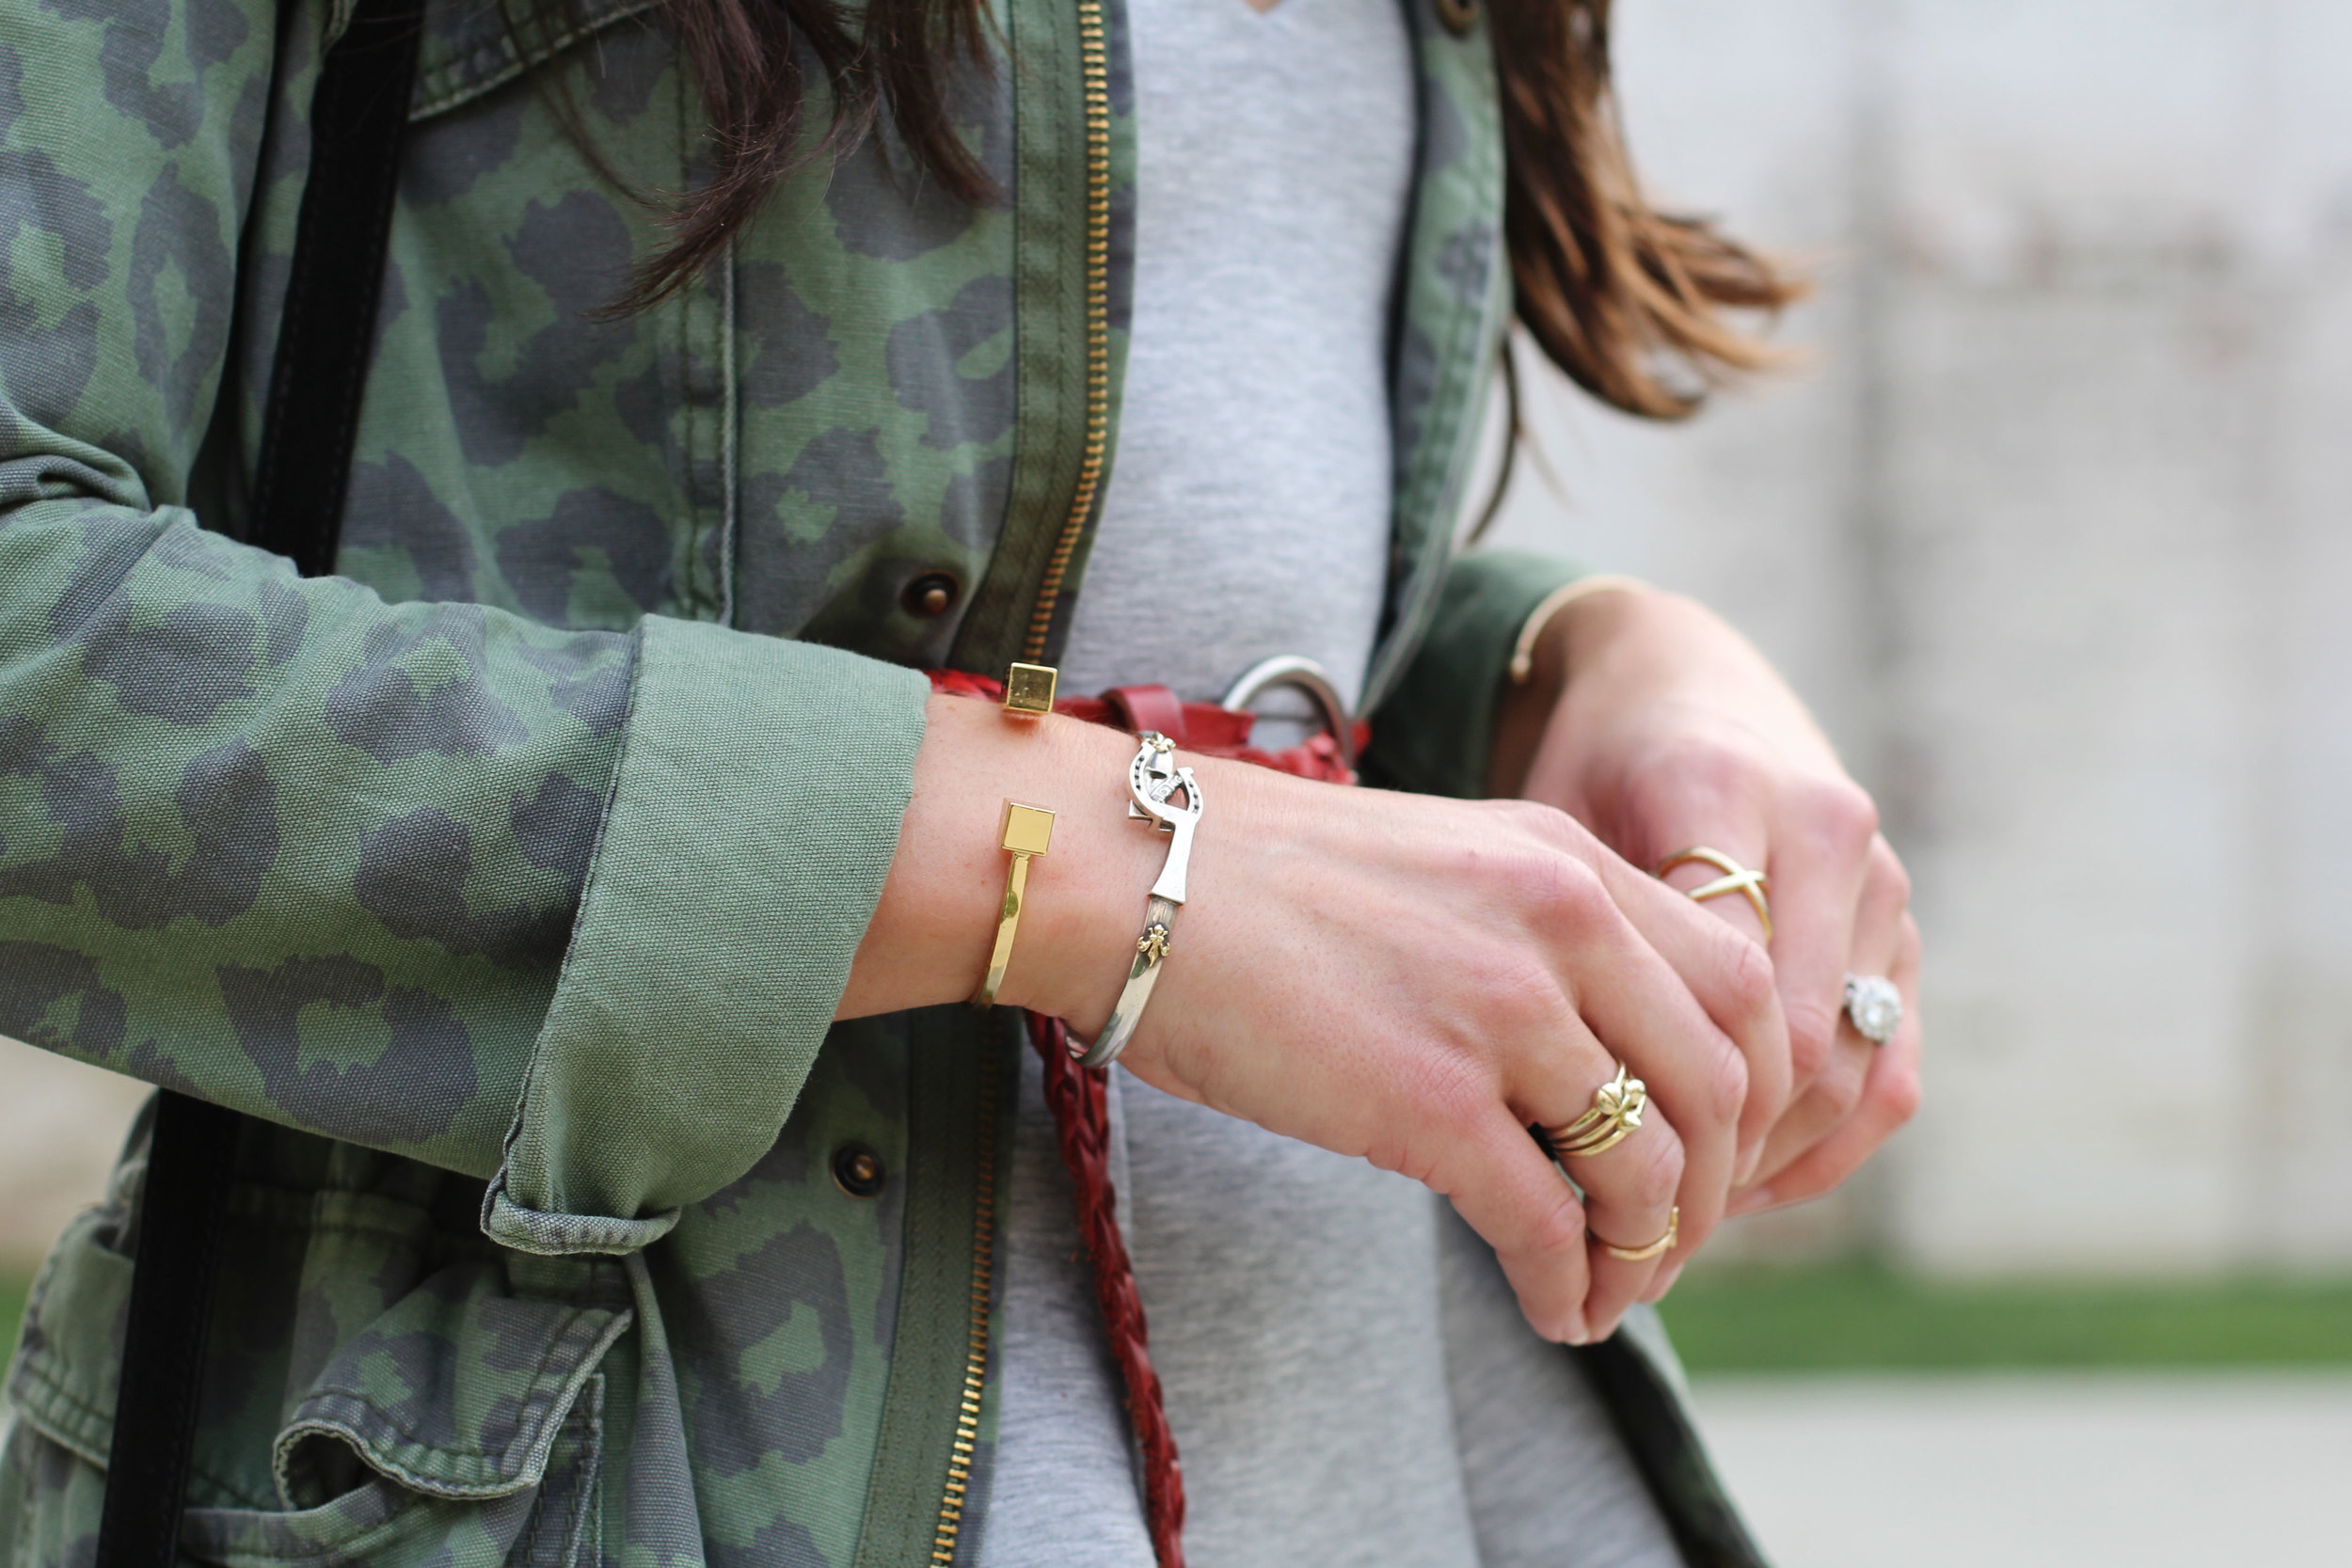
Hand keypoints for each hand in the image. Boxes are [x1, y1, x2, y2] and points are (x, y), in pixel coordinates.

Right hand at [845, 695, 1784, 1342]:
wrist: (1130, 877)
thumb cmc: (1255, 881)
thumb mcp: (1439, 864)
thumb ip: (1537, 934)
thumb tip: (1596, 1054)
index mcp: (1567, 858)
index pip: (1737, 987)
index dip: (1746, 1092)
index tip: (1709, 1153)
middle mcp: (1561, 920)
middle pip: (1721, 1084)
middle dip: (1712, 1188)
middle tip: (1667, 1243)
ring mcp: (1502, 1008)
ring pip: (1649, 1166)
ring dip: (1647, 1253)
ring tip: (1611, 1291)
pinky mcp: (1430, 1100)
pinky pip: (1550, 1223)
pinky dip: (1570, 1286)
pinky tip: (1553, 1310)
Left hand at [1495, 586, 1922, 1273]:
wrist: (1684, 681)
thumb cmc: (1589, 763)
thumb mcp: (1546, 824)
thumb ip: (1558, 938)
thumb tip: (1517, 1111)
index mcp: (1723, 792)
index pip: (1712, 987)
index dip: (1652, 1097)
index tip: (1576, 1178)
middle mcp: (1826, 833)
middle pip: (1792, 1046)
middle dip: (1711, 1155)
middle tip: (1625, 1235)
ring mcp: (1883, 885)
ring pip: (1851, 1072)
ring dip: (1765, 1165)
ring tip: (1672, 1225)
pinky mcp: (1905, 934)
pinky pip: (1892, 1073)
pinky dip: (1824, 1148)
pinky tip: (1741, 1190)